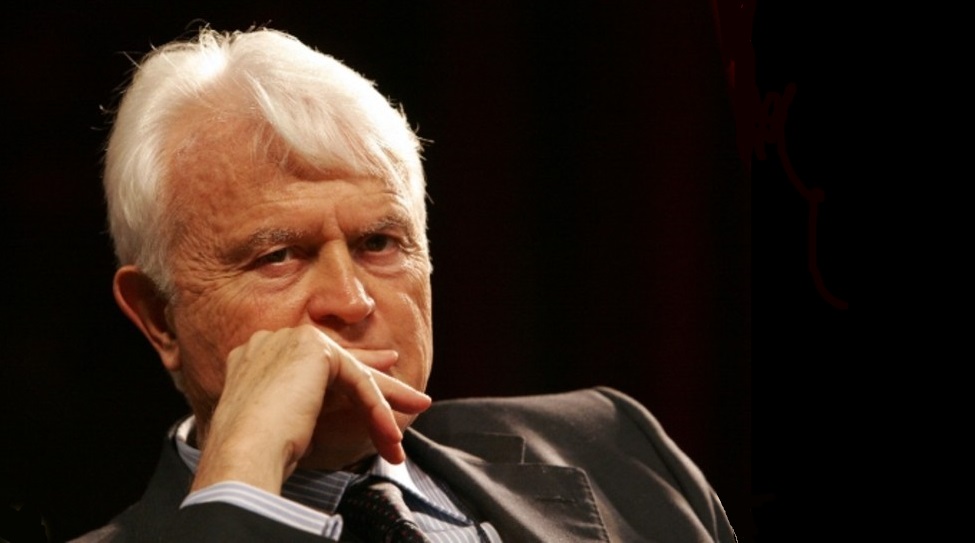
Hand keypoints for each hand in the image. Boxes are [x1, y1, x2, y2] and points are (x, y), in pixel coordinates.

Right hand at [190, 325, 430, 493]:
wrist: (245, 454)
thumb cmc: (257, 453)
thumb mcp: (288, 422)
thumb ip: (308, 404)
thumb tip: (334, 408)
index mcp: (255, 356)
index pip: (313, 363)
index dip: (349, 370)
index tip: (378, 375)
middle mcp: (271, 341)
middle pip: (338, 362)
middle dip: (378, 378)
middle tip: (410, 391)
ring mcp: (289, 340)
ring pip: (351, 371)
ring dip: (386, 400)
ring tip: (413, 416)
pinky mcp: (313, 348)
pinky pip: (357, 379)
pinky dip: (377, 407)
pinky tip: (390, 432)